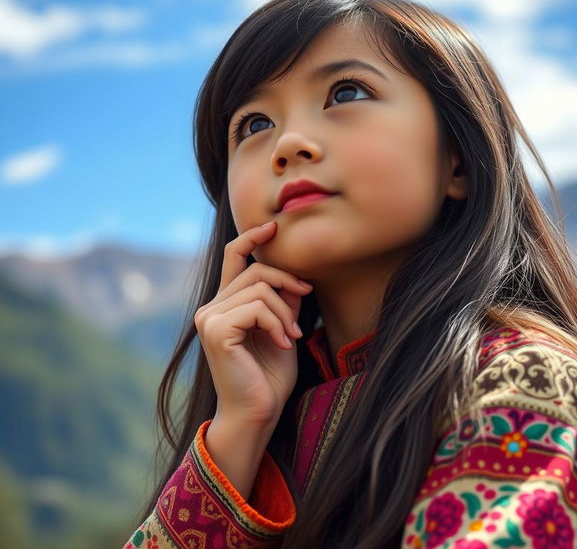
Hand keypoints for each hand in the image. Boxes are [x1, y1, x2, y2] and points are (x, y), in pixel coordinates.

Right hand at [194, 221, 312, 430]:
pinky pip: (257, 308)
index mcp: (224, 305)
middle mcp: (210, 308)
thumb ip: (282, 301)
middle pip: (255, 270)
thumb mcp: (282, 328)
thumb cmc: (270, 374)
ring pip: (259, 289)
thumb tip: (293, 275)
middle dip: (287, 283)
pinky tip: (283, 343)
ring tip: (291, 336)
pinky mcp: (215, 330)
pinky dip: (278, 323)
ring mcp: (209, 318)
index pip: (233, 257)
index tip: (273, 226)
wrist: (258, 412)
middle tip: (305, 303)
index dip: (252, 237)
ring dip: (285, 312)